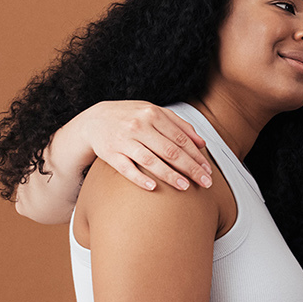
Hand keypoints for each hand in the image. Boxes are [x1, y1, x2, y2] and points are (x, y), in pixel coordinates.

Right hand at [74, 101, 210, 191]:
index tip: (208, 170)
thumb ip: (179, 125)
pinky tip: (153, 188)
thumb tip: (202, 143)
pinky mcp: (109, 153)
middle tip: (205, 182)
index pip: (181, 139)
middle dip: (190, 168)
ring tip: (186, 187)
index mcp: (152, 114)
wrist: (94, 120)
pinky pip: (126, 168)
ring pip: (150, 161)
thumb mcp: (154, 113)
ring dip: (170, 175)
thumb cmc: (132, 117)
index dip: (197, 156)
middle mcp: (138, 126)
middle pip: (170, 151)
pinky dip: (139, 178)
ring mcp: (123, 140)